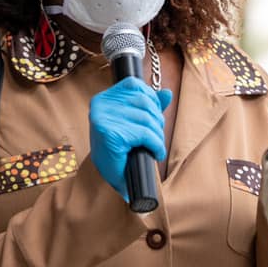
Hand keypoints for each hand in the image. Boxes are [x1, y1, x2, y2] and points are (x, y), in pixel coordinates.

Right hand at [89, 77, 171, 200]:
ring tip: (156, 147)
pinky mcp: (112, 134)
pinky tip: (155, 152)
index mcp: (103, 99)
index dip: (151, 100)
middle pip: (144, 102)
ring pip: (147, 118)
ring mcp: (104, 119)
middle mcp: (100, 105)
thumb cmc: (117, 151)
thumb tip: (167, 93)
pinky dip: (156, 143)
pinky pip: (146, 133)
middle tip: (156, 139)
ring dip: (158, 134)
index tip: (154, 118)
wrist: (106, 180)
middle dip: (157, 120)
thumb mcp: (132, 124)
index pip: (134, 86)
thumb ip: (148, 107)